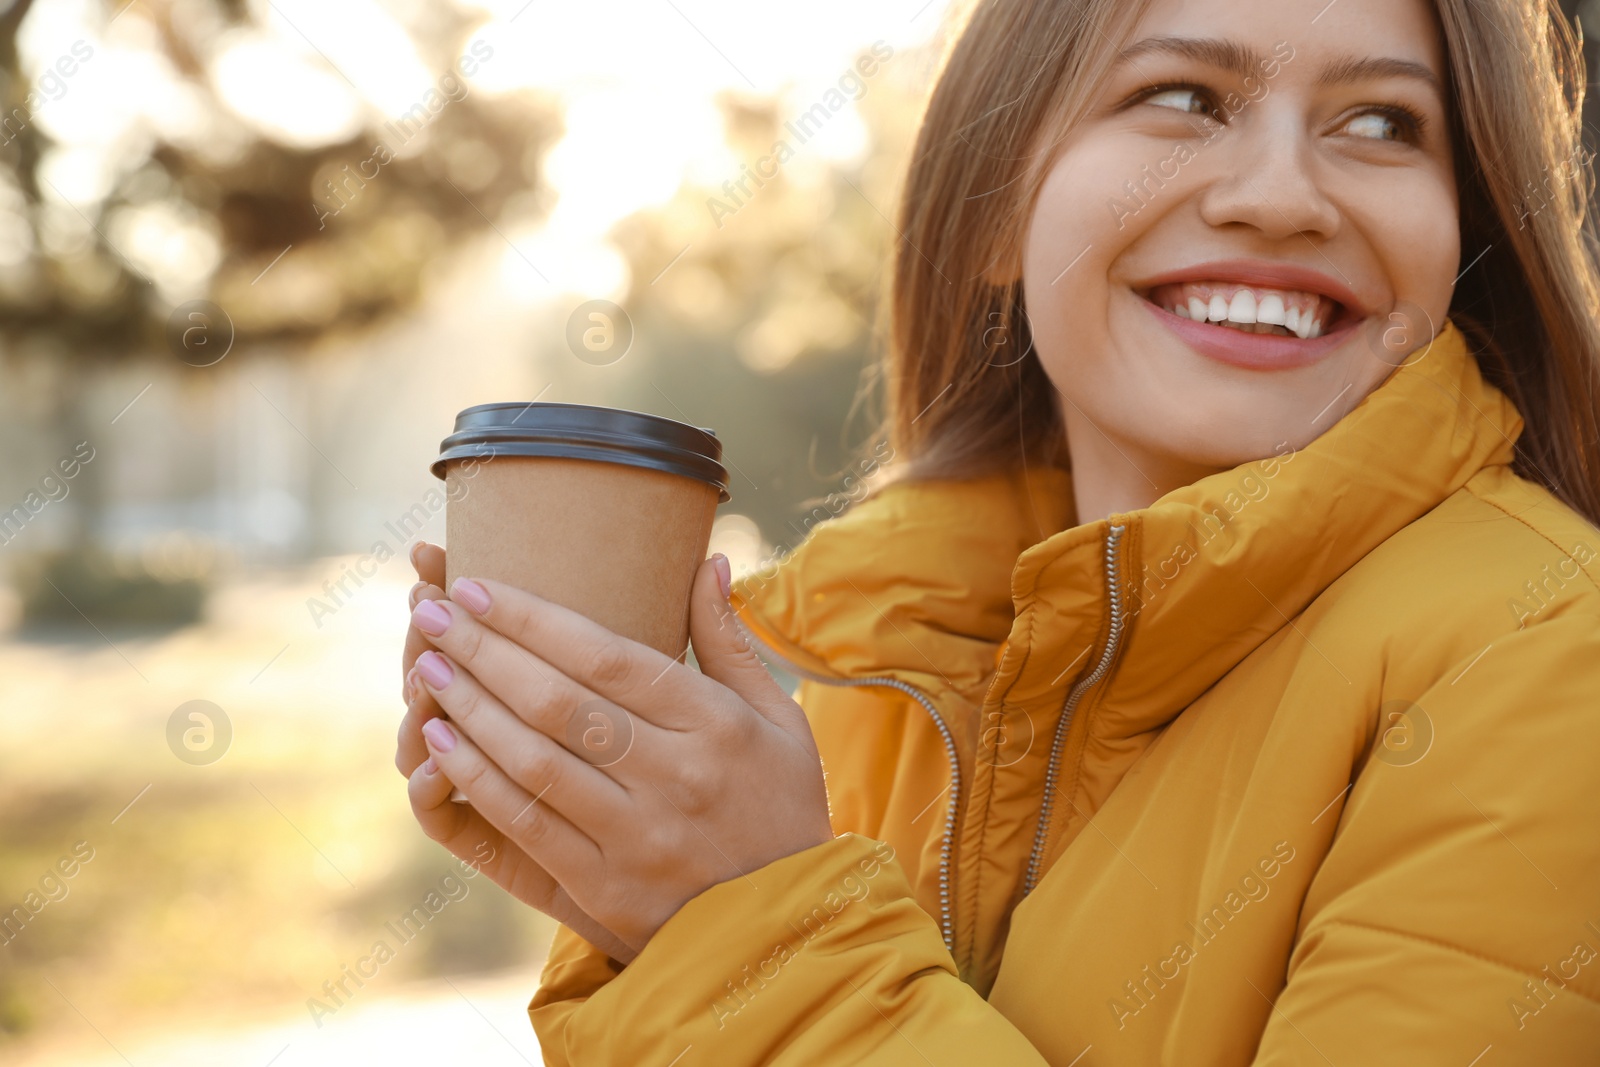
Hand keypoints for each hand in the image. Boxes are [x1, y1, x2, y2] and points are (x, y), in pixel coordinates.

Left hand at [408, 555, 833, 950]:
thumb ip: (729, 641)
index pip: (607, 656)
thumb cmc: (781, 805)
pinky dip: (476, 781)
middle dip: (483, 651)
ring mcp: (638, 835)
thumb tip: (707, 560)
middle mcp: (675, 775)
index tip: (478, 587)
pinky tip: (439, 744)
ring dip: (469, 710)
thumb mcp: (777, 719)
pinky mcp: (606, 887)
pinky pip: (527, 825)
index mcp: (716, 724)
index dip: (532, 618)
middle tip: (431, 613)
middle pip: (558, 702)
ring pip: (533, 761)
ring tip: (425, 668)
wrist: (790, 924)